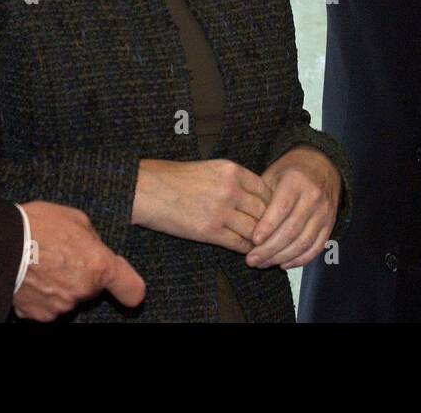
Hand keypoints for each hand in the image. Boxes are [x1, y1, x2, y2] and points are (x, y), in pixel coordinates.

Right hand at [12, 200, 144, 320]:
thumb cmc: (37, 226)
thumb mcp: (76, 219)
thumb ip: (92, 240)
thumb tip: (94, 249)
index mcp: (99, 265)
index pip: (132, 290)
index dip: (128, 287)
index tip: (124, 286)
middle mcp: (83, 291)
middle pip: (91, 288)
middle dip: (81, 275)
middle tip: (60, 255)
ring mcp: (60, 307)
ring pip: (68, 298)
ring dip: (59, 285)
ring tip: (40, 263)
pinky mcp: (38, 316)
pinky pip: (46, 306)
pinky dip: (40, 295)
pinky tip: (30, 277)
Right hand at [131, 159, 272, 252]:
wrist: (147, 189)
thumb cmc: (173, 178)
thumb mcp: (208, 168)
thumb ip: (232, 180)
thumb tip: (251, 196)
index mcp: (231, 170)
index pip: (265, 189)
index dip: (271, 204)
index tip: (271, 213)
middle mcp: (231, 189)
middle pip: (264, 210)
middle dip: (269, 224)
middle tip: (272, 234)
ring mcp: (222, 210)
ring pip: (255, 229)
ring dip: (260, 240)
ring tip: (263, 247)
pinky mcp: (211, 231)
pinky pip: (239, 243)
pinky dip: (246, 249)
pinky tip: (247, 252)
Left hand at [247, 146, 339, 269]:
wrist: (322, 166)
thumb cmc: (290, 172)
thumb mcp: (273, 174)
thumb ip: (262, 197)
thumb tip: (247, 224)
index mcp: (296, 181)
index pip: (281, 208)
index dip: (267, 226)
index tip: (253, 240)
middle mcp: (313, 197)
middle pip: (291, 229)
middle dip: (270, 249)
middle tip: (252, 259)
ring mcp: (324, 212)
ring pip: (303, 242)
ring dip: (282, 257)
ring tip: (263, 263)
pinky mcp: (330, 224)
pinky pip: (316, 247)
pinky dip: (300, 260)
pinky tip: (283, 264)